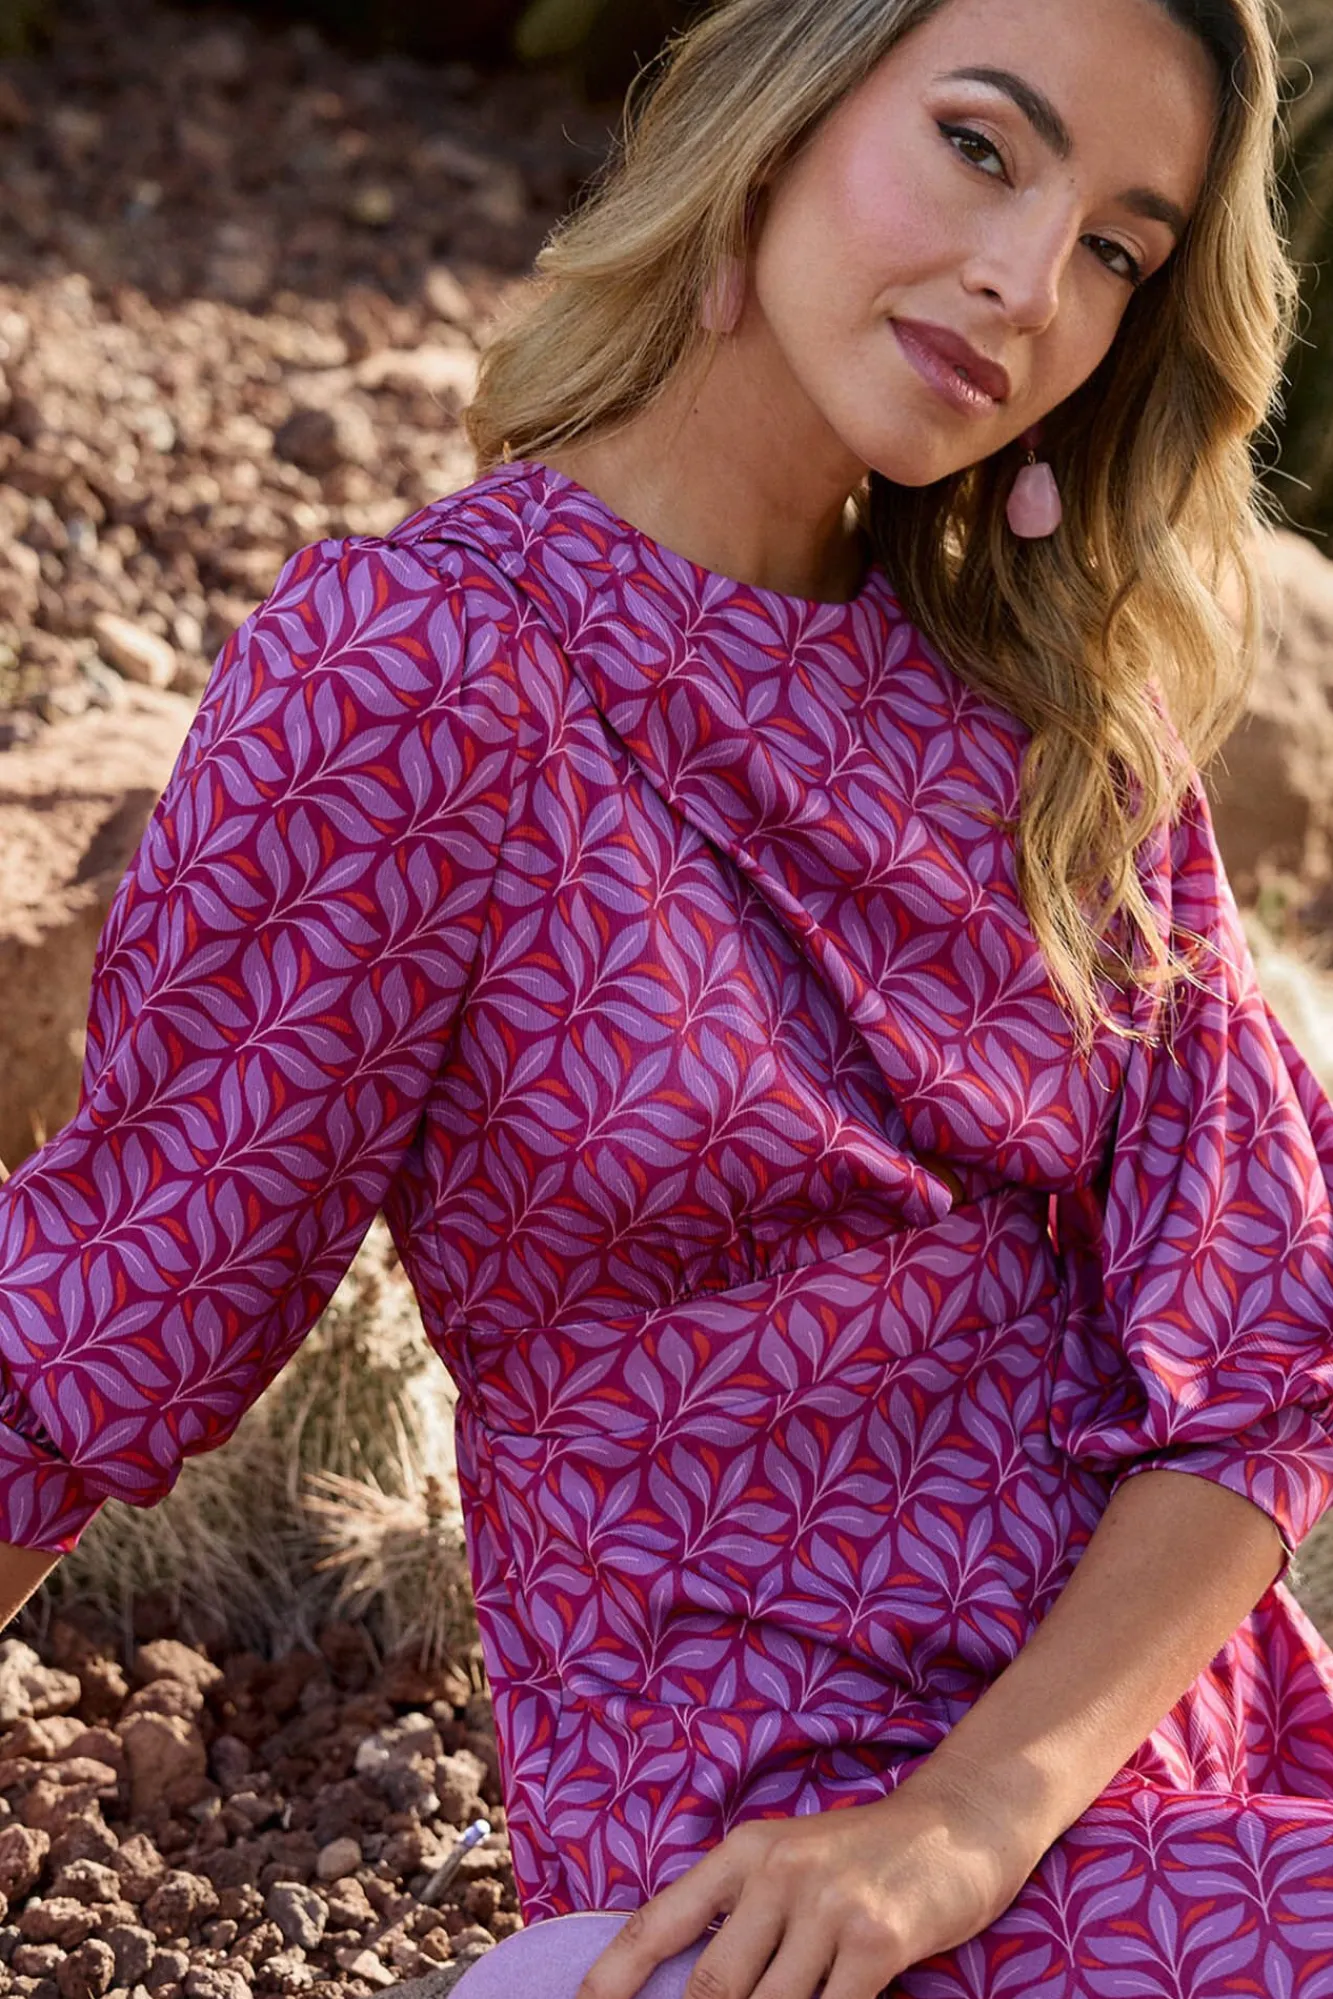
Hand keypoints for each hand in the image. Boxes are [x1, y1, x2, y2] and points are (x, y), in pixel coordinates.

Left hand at [572, 1758, 1041, 1998]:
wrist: (959, 1823)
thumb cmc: (867, 1858)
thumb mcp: (793, 1864)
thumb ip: (743, 1917)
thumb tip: (698, 1986)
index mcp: (744, 1852)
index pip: (661, 1922)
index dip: (612, 1976)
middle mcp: (776, 1873)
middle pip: (711, 1987)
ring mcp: (826, 1906)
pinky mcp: (874, 1940)